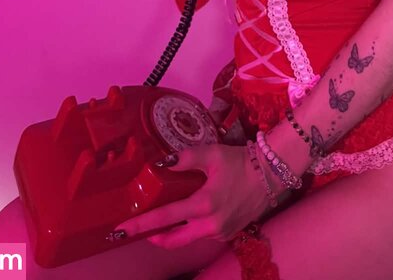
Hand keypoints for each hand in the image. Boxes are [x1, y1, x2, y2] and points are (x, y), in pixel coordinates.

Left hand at [112, 143, 271, 247]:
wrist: (271, 174)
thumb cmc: (240, 161)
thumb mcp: (212, 153)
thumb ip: (186, 158)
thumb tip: (161, 163)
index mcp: (204, 205)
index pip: (165, 218)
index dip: (141, 225)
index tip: (121, 229)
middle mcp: (210, 225)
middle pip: (173, 240)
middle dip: (153, 237)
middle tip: (138, 230)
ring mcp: (220, 232)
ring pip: (188, 239)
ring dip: (172, 233)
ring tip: (160, 220)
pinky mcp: (228, 233)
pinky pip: (202, 235)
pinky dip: (190, 228)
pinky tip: (188, 214)